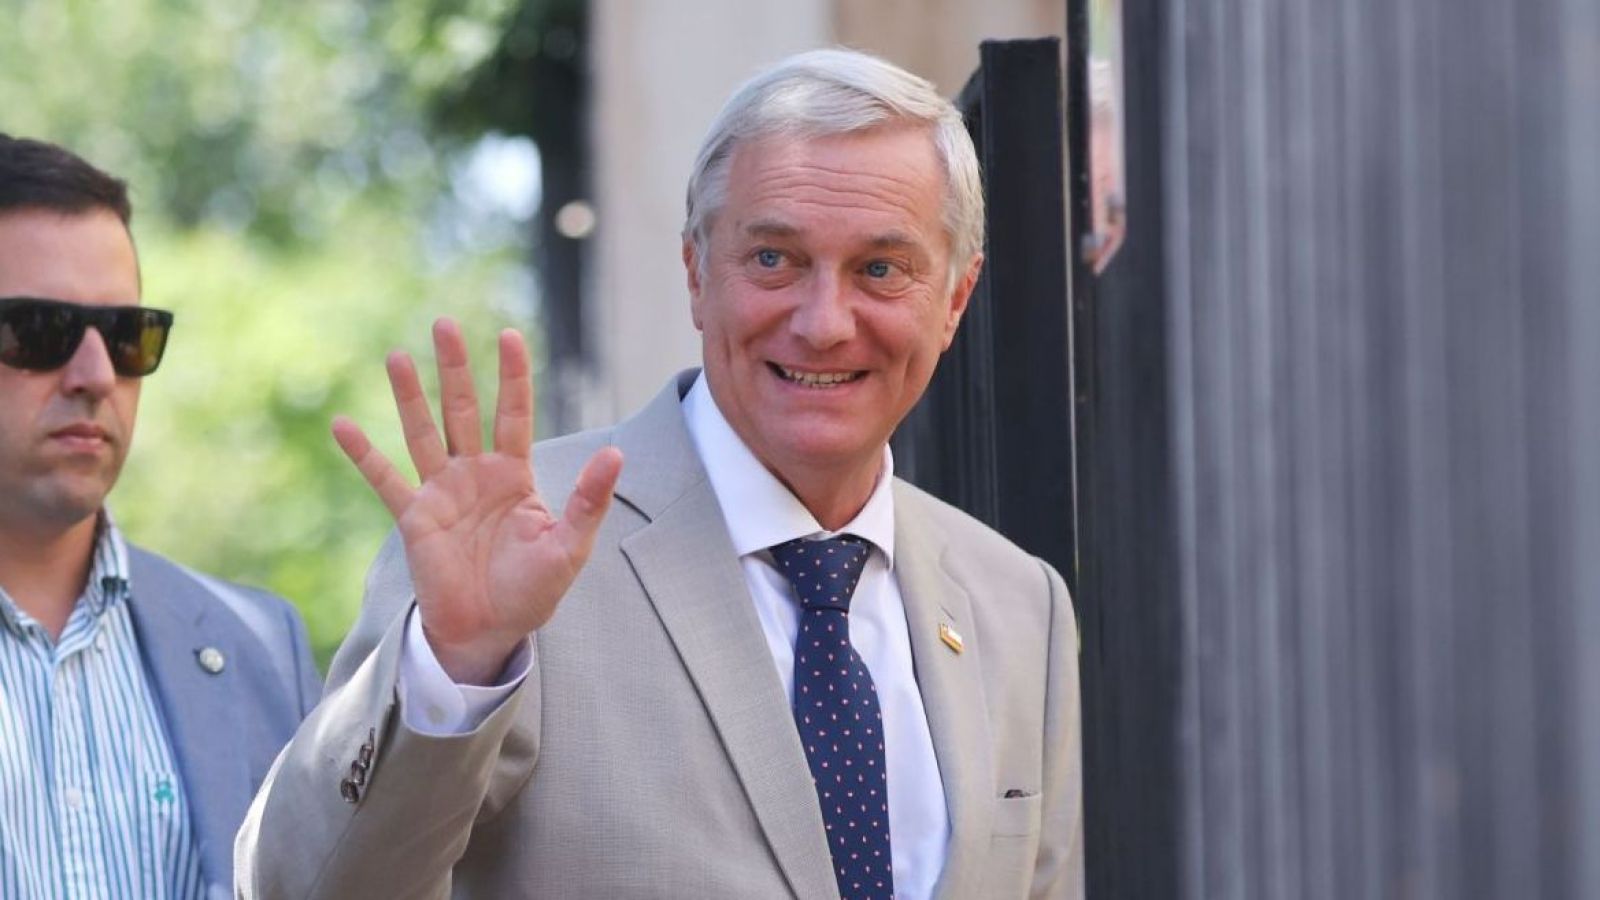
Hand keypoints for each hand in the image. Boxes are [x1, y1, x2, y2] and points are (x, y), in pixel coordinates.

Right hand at [332, 319, 622, 684]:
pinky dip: (363, 453)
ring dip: (410, 396)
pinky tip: (342, 424)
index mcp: (516, 475)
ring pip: (424, 432)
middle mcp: (476, 474)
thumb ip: (589, 500)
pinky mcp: (414, 518)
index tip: (509, 333)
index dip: (513, 375)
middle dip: (456, 368)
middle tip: (445, 324)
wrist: (489, 631)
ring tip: (398, 355)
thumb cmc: (533, 591)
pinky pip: (384, 479)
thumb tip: (616, 453)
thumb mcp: (569, 547)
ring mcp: (442, 492)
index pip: (514, 413)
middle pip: (464, 410)